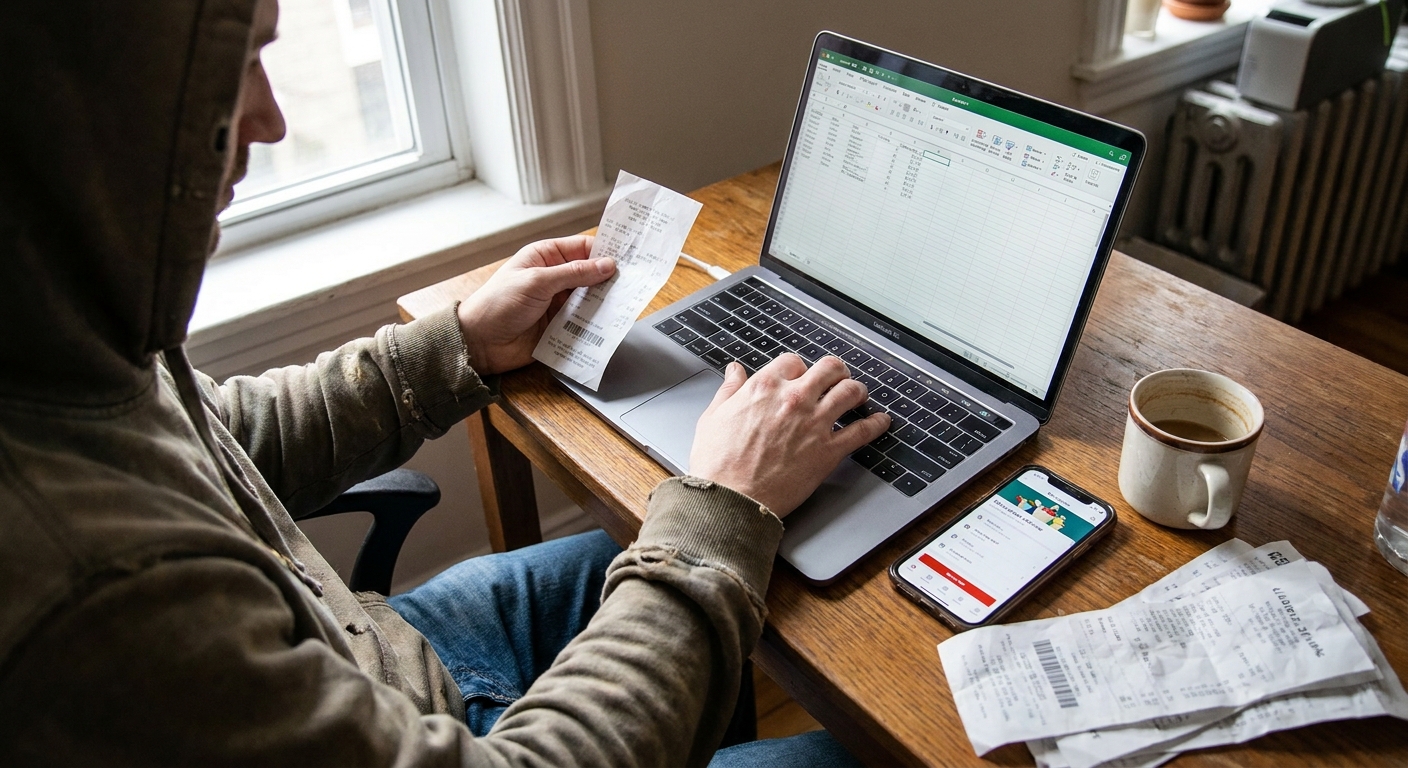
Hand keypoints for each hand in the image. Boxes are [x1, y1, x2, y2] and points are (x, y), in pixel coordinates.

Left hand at [456, 236, 614, 374]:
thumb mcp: (537, 282)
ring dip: (604, 302)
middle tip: (633, 282)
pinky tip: (609, 323)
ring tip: (626, 303)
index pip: (582, 248)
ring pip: (590, 298)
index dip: (605, 251)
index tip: (628, 257)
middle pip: (590, 274)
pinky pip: (584, 321)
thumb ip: (573, 273)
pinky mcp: (560, 325)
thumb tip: (606, 265)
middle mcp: (554, 277)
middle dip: (609, 279)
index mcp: (545, 257)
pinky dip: (596, 322)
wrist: (480, 343)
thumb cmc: (497, 304)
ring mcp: (557, 302)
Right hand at [689, 354, 889, 516]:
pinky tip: (881, 421)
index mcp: (765, 387)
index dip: (799, 368)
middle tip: (838, 379)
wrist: (731, 498)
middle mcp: (793, 398)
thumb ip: (729, 390)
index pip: (793, 361)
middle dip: (836, 371)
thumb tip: (734, 372)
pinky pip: (862, 431)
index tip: (801, 376)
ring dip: (857, 390)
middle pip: (829, 368)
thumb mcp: (713, 417)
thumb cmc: (717, 464)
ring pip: (850, 391)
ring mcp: (814, 423)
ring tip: (860, 395)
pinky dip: (876, 424)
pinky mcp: (828, 451)